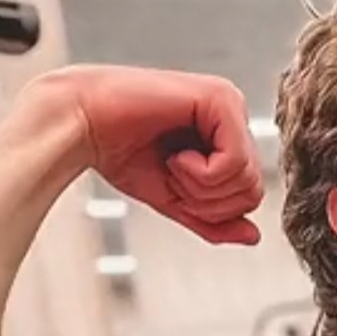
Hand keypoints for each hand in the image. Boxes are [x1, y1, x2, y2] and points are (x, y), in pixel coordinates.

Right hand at [44, 64, 263, 244]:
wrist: (82, 124)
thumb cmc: (120, 152)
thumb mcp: (174, 200)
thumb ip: (214, 220)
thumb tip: (254, 236)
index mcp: (226, 134)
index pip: (248, 195)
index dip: (211, 209)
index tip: (175, 186)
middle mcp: (233, 115)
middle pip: (252, 191)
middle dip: (207, 202)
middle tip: (172, 177)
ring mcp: (229, 103)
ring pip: (246, 180)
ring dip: (200, 187)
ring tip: (172, 164)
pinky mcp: (220, 99)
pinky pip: (234, 163)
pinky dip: (200, 174)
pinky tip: (176, 156)